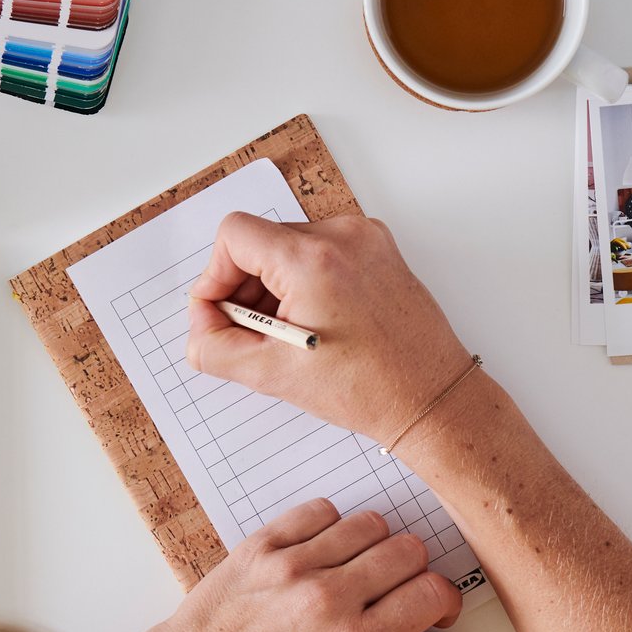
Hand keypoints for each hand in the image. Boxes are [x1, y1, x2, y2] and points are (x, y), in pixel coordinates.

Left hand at [153, 497, 460, 631]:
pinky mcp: (262, 545)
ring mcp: (293, 567)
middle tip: (398, 586)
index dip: (441, 599)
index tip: (434, 605)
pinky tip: (322, 550)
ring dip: (373, 545)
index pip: (430, 594)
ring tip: (360, 566)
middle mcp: (328, 600)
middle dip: (411, 570)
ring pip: (370, 523)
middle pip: (407, 550)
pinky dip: (328, 526)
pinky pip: (320, 510)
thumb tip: (419, 624)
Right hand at [185, 213, 471, 442]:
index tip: (222, 313)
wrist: (432, 397)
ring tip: (286, 334)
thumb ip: (217, 348)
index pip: (234, 234)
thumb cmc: (367, 389)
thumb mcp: (274, 375)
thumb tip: (199, 329)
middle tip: (251, 335)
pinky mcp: (378, 247)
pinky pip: (322, 250)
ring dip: (274, 286)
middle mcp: (341, 235)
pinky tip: (313, 322)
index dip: (216, 275)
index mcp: (313, 258)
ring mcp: (364, 237)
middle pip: (261, 240)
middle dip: (245, 287)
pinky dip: (306, 280)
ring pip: (290, 246)